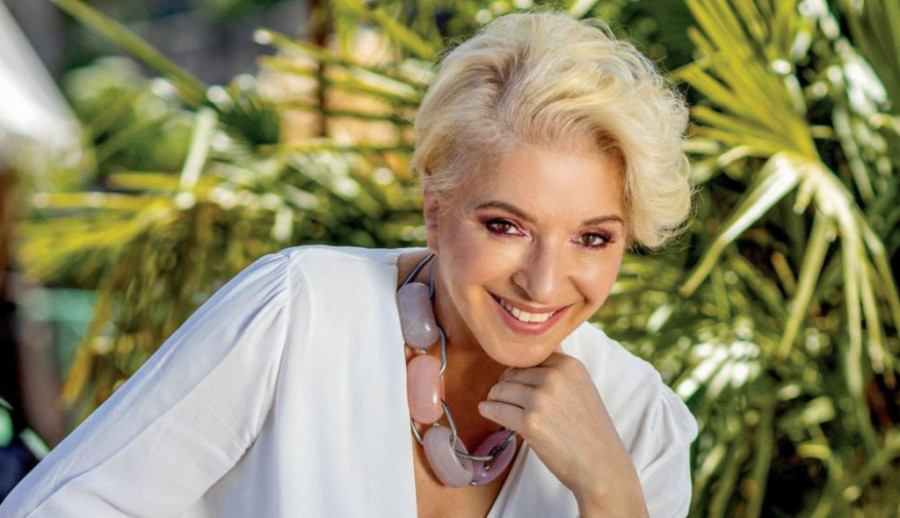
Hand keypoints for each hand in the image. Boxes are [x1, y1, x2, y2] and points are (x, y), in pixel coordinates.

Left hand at [478, 352, 648, 516]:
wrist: (601, 466)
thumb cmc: (589, 431)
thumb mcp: (581, 388)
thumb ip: (557, 371)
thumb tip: (526, 356)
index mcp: (569, 365)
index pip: (529, 357)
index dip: (519, 371)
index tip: (515, 382)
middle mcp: (555, 376)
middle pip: (512, 372)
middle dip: (506, 386)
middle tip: (508, 400)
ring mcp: (541, 398)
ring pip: (501, 389)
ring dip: (496, 398)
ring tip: (498, 407)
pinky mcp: (530, 421)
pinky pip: (497, 409)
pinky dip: (488, 410)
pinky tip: (486, 411)